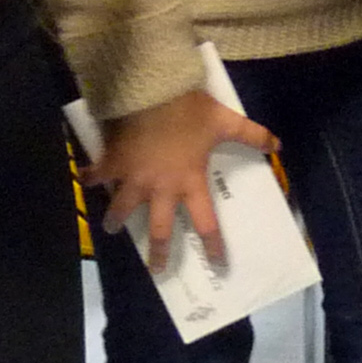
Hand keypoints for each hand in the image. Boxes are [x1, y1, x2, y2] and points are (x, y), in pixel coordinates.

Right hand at [94, 88, 277, 265]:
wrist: (151, 91)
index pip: (205, 222)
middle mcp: (161, 188)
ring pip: (121, 208)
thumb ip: (251, 135)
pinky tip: (82, 180)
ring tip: (109, 228)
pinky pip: (96, 175)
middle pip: (158, 229)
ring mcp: (133, 178)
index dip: (212, 245)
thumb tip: (278, 145)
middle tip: (157, 270)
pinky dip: (89, 178)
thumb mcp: (224, 121)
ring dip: (115, 219)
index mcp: (190, 181)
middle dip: (158, 252)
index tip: (217, 264)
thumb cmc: (189, 110)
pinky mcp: (112, 163)